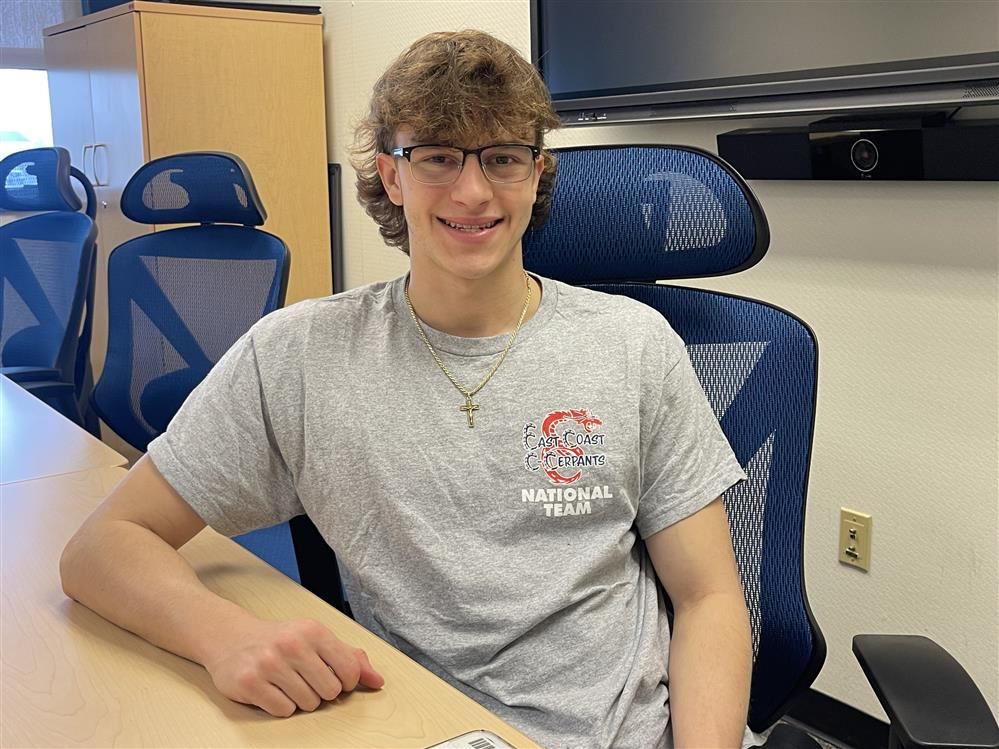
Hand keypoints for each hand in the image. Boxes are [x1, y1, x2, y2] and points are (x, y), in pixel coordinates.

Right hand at [204, 617, 384, 716]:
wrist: (231, 638)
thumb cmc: (280, 640)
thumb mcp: (316, 640)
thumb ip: (350, 658)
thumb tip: (377, 681)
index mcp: (313, 631)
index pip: (350, 671)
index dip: (345, 682)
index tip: (333, 677)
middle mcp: (292, 644)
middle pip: (330, 692)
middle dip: (321, 691)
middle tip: (304, 678)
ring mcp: (269, 664)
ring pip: (308, 704)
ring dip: (301, 700)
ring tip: (287, 682)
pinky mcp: (250, 683)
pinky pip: (283, 711)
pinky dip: (281, 706)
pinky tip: (273, 690)